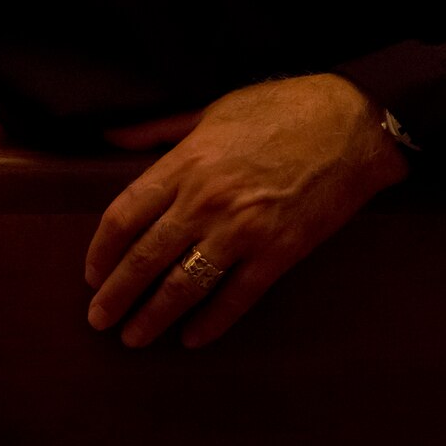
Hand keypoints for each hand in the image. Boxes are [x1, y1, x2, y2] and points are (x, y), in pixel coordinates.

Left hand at [83, 72, 410, 349]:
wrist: (354, 125)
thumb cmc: (283, 108)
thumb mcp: (214, 108)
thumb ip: (160, 129)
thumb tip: (111, 136)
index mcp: (187, 161)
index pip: (125, 216)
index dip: (102, 252)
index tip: (91, 274)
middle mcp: (206, 200)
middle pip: (145, 258)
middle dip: (117, 296)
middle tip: (99, 320)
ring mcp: (243, 230)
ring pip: (183, 285)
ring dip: (153, 316)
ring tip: (134, 338)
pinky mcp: (279, 252)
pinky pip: (236, 297)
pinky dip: (211, 322)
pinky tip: (192, 338)